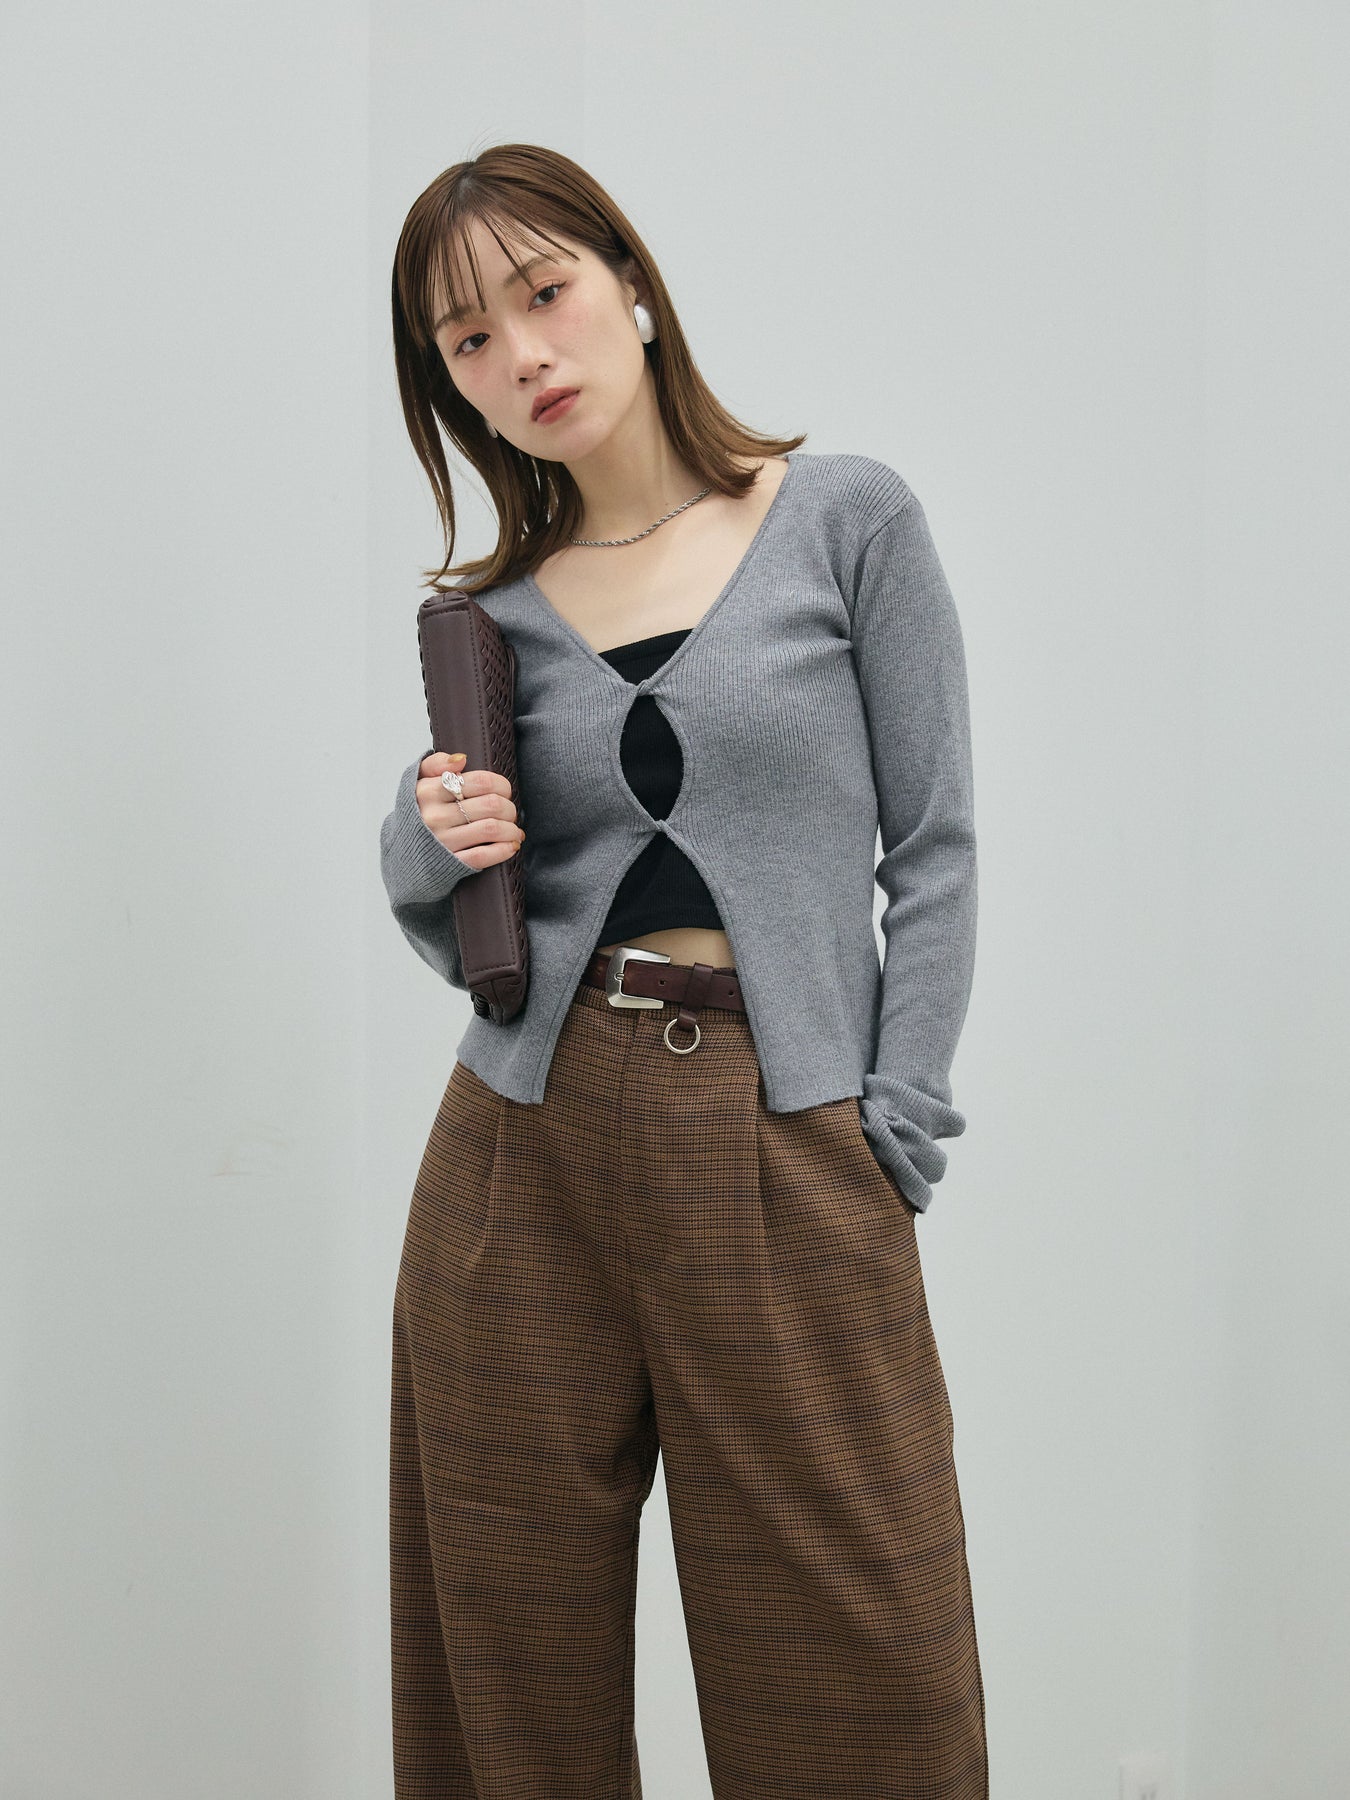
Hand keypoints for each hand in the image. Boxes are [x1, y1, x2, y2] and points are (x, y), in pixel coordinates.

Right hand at [415, 752, 523, 870]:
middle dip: (509, 808)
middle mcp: (435, 816)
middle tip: (509, 812)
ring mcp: (442, 841)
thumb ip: (436, 764)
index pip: (481, 781)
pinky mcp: (449, 863)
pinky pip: (483, 856)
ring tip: (514, 830)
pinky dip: (504, 850)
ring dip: (511, 829)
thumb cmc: (418, 813)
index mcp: (429, 792)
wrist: (403, 852)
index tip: (504, 791)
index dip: (501, 785)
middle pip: (491, 805)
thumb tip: (461, 759)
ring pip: (492, 829)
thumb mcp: (419, 782)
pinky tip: (511, 846)